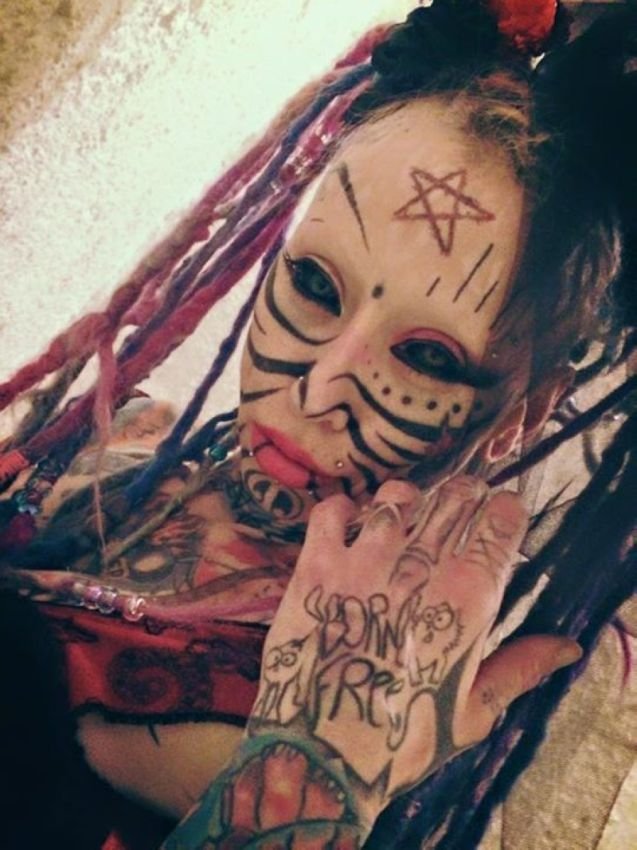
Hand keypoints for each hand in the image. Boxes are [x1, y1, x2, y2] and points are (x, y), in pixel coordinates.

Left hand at [249, 476, 581, 813]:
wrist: (321, 750)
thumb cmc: (404, 738)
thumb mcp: (473, 710)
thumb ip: (520, 667)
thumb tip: (569, 646)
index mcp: (468, 596)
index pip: (500, 520)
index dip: (504, 510)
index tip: (500, 515)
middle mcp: (422, 564)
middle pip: (454, 496)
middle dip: (464, 493)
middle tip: (460, 504)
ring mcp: (366, 558)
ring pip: (396, 495)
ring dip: (407, 499)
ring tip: (406, 514)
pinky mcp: (317, 562)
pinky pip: (332, 511)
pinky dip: (343, 509)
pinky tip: (349, 525)